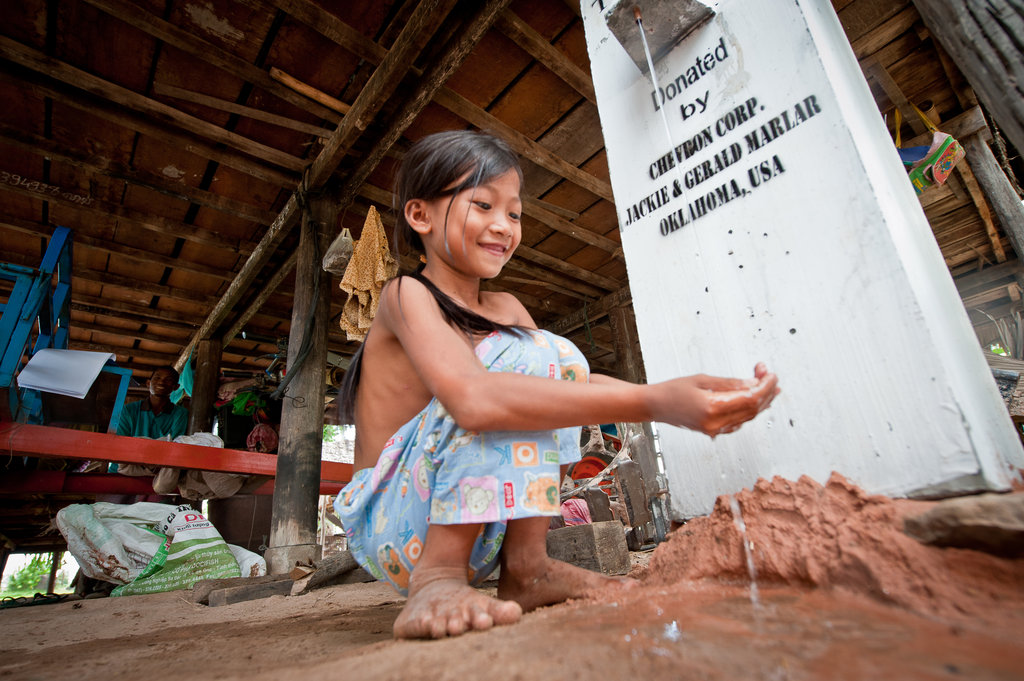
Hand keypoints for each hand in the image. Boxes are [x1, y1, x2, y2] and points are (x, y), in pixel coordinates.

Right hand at [650, 362, 779, 436]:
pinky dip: (750, 409)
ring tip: (767, 384)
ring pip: (748, 417)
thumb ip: (730, 384)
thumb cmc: (672, 390)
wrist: (654, 406)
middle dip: (766, 391)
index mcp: (712, 408)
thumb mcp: (702, 379)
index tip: (770, 374)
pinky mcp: (714, 431)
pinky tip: (755, 398)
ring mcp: (715, 430)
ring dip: (761, 401)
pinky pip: (739, 422)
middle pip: (753, 409)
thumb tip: (754, 384)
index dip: (765, 386)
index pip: (750, 398)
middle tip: (769, 375)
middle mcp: (715, 423)